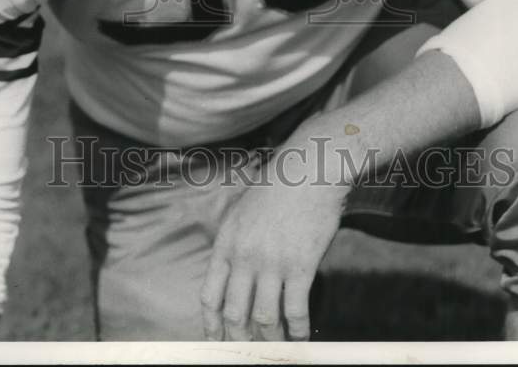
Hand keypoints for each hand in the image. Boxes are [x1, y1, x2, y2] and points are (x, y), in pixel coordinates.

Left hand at [200, 156, 345, 340]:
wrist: (308, 169)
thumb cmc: (276, 187)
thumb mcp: (241, 210)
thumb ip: (233, 243)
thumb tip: (230, 275)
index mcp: (226, 243)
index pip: (210, 296)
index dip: (211, 326)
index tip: (215, 342)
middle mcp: (244, 256)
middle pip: (234, 314)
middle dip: (239, 340)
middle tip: (246, 353)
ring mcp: (272, 263)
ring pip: (264, 319)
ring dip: (270, 341)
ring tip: (276, 349)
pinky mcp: (301, 266)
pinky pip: (295, 311)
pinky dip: (298, 331)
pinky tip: (301, 338)